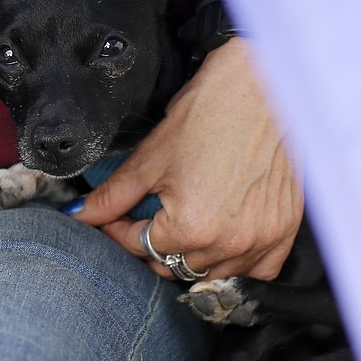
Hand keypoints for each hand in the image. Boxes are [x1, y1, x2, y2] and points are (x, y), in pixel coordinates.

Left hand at [73, 38, 303, 280]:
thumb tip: (77, 215)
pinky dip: (234, 263)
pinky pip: (256, 272)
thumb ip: (111, 197)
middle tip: (145, 216)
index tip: (114, 215)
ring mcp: (260, 241)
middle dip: (150, 245)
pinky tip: (220, 240)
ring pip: (209, 275)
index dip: (118, 230)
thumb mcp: (149, 159)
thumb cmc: (207, 115)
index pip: (138, 247)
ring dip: (189, 256)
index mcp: (190, 228)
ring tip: (181, 224)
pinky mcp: (284, 232)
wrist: (263, 86)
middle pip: (171, 267)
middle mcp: (228, 243)